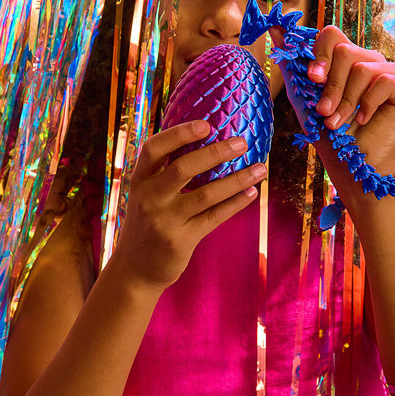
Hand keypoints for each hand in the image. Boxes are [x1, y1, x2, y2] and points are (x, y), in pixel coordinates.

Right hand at [113, 121, 266, 289]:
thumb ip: (164, 172)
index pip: (154, 148)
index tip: (206, 125)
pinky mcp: (180, 240)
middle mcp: (149, 198)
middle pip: (183, 168)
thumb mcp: (146, 194)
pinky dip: (235, 204)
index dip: (179, 134)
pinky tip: (251, 193)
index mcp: (139, 180)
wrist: (134, 269)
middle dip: (216, 153)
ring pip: (206, 194)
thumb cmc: (147, 223)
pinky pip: (214, 217)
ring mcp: (164, 221)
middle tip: (242, 143)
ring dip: (237, 180)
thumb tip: (205, 141)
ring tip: (260, 168)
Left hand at [272, 25, 394, 174]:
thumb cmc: (329, 132)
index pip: (332, 35)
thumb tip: (274, 27)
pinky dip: (368, 104)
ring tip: (338, 122)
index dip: (320, 54)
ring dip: (345, 101)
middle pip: (345, 51)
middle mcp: (370, 61)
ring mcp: (391, 73)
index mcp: (347, 59)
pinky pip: (385, 81)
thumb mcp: (304, 96)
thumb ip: (292, 63)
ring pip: (362, 68)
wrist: (351, 164)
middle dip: (330, 87)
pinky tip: (364, 119)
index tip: (313, 79)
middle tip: (324, 112)